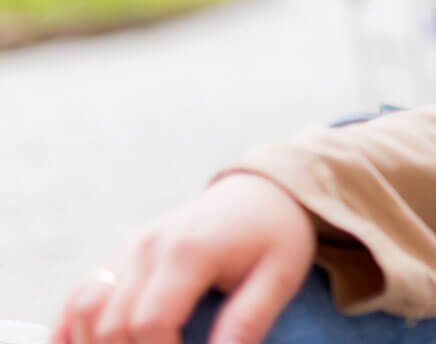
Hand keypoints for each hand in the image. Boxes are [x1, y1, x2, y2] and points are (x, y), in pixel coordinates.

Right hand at [53, 173, 315, 343]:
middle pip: (112, 322)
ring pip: (86, 307)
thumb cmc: (275, 234)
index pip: (150, 323)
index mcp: (189, 251)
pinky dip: (73, 324)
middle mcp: (149, 246)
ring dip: (95, 342)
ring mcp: (131, 247)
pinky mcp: (124, 252)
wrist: (264, 190)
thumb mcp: (279, 276)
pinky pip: (82, 291)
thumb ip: (247, 320)